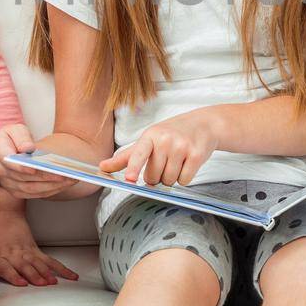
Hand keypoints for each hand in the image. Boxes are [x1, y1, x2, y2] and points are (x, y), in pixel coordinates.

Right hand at [0, 124, 71, 198]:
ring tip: (70, 179)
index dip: (20, 167)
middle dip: (45, 176)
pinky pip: (35, 194)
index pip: (7, 161)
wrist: (10, 148)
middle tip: (64, 174)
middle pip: (23, 178)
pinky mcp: (17, 191)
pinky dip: (51, 190)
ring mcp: (8, 184)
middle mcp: (0, 171)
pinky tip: (65, 184)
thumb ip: (21, 137)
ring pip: (31, 188)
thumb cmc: (14, 137)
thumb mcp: (15, 129)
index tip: (34, 168)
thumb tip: (27, 149)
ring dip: (51, 185)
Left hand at [0, 203, 79, 286]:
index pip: (6, 268)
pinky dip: (61, 269)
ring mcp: (26, 252)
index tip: (22, 283)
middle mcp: (14, 255)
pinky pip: (50, 261)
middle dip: (34, 275)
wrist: (3, 211)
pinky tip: (71, 276)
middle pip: (25, 267)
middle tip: (42, 283)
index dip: (14, 276)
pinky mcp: (36, 250)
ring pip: (38, 264)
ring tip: (53, 281)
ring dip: (46, 273)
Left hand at [97, 109, 220, 185]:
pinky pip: (184, 181)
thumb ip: (126, 157)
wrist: (204, 124)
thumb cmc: (171, 133)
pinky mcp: (196, 156)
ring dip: (171, 177)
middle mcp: (165, 140)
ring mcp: (182, 147)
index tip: (129, 178)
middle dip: (157, 176)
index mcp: (150, 136)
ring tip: (176, 161)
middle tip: (164, 162)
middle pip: (153, 177)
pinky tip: (187, 164)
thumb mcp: (148, 139)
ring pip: (168, 181)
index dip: (133, 167)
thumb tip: (102, 167)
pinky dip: (184, 178)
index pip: (138, 154)